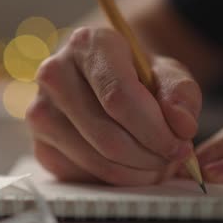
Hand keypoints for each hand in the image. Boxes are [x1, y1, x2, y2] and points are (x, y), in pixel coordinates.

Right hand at [26, 26, 200, 185]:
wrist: (100, 77)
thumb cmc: (135, 73)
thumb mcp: (166, 71)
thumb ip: (182, 94)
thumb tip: (182, 126)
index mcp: (86, 44)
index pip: (119, 97)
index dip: (155, 129)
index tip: (181, 145)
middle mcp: (53, 74)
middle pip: (108, 136)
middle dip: (150, 156)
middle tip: (173, 158)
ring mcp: (40, 112)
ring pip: (98, 160)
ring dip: (137, 172)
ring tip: (156, 161)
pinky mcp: (40, 145)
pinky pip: (85, 175)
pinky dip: (116, 178)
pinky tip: (130, 164)